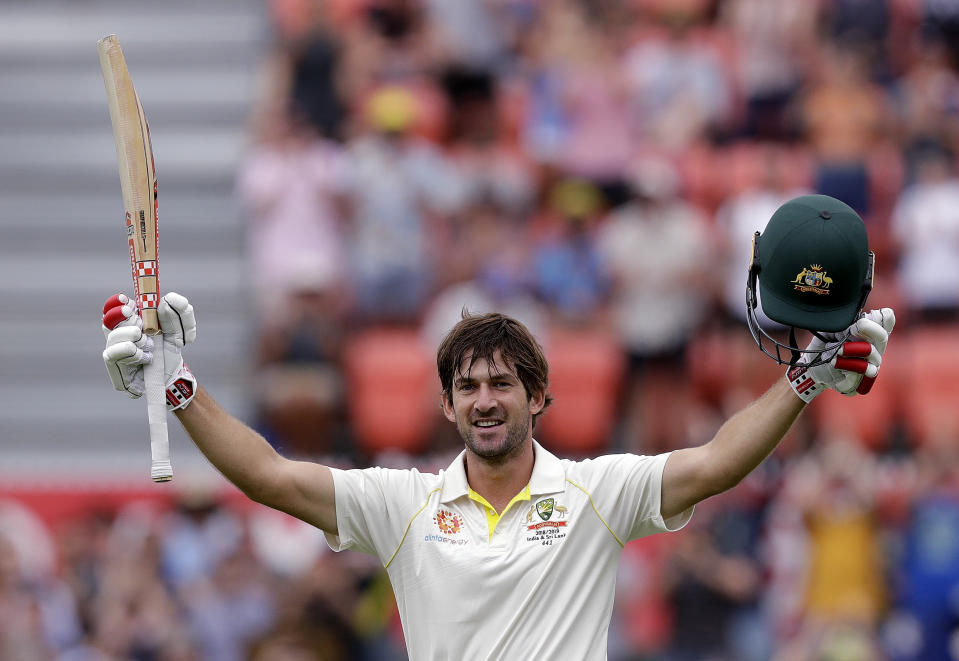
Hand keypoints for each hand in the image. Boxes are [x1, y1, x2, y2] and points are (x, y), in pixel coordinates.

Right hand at [102, 292, 197, 409]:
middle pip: (108, 320)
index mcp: (129, 322)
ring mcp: (114, 351)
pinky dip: (132, 352)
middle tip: (140, 321)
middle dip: (124, 318)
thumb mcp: (182, 330)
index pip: (113, 308)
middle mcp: (118, 335)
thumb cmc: (170, 351)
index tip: (127, 301)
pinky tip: (146, 357)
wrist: (172, 376)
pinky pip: (112, 354)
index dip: (115, 303)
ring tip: (150, 345)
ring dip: (135, 338)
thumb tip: (168, 300)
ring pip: (113, 337)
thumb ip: (181, 312)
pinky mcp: (113, 368)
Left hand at [787, 308, 895, 402]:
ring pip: (872, 354)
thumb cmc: (825, 344)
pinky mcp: (859, 381)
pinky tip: (835, 362)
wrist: (811, 366)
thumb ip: (847, 321)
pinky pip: (859, 371)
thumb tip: (861, 313)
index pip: (887, 321)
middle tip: (854, 327)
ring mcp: (869, 366)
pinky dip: (846, 364)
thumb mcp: (832, 329)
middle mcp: (874, 349)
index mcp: (869, 333)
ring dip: (853, 349)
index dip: (883, 317)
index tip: (868, 315)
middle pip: (882, 336)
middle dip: (869, 329)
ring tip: (838, 349)